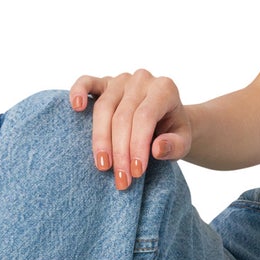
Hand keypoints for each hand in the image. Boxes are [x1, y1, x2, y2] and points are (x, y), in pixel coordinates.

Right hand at [68, 70, 193, 189]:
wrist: (167, 119)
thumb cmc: (173, 131)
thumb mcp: (183, 142)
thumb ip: (176, 146)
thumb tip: (157, 149)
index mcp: (164, 89)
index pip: (145, 117)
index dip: (137, 145)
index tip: (136, 172)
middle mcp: (142, 80)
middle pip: (122, 116)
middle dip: (120, 151)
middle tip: (121, 179)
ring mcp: (121, 79)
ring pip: (103, 107)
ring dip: (101, 140)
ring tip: (103, 166)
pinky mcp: (104, 82)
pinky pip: (87, 82)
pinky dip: (78, 92)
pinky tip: (76, 108)